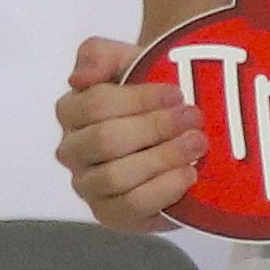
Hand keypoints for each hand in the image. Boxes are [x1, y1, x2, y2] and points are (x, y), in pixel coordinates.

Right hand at [55, 35, 204, 232]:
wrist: (179, 128)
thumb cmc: (150, 93)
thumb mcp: (128, 60)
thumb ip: (98, 54)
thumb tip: (79, 78)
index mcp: (71, 112)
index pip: (94, 104)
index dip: (139, 98)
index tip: (177, 93)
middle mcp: (73, 151)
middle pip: (105, 140)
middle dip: (155, 127)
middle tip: (194, 118)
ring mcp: (89, 186)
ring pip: (115, 176)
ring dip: (162, 158)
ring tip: (198, 144)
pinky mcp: (112, 215)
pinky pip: (131, 206)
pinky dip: (163, 190)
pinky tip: (189, 175)